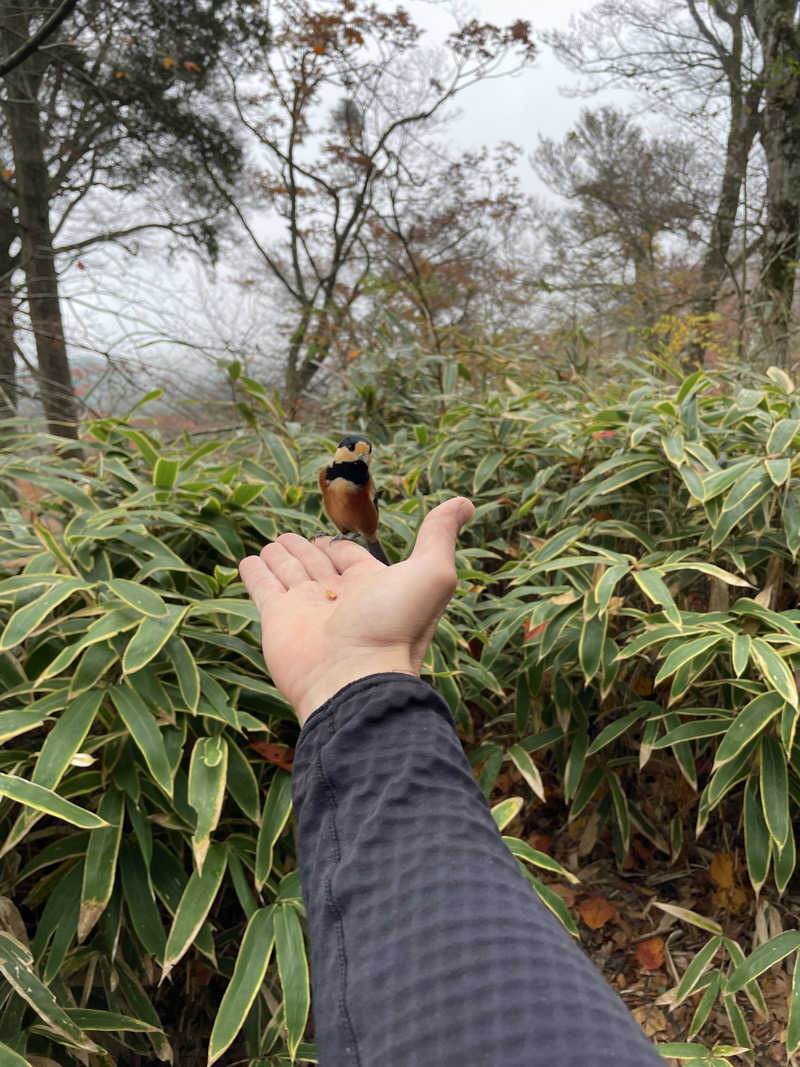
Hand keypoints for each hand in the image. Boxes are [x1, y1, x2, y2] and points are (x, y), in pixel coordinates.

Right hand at [238, 497, 473, 724]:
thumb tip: (465, 504)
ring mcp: (306, 610)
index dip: (342, 547)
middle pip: (318, 565)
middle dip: (306, 549)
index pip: (352, 558)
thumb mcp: (431, 574)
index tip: (331, 538)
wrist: (355, 679)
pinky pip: (263, 588)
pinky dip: (256, 573)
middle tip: (289, 536)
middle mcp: (338, 598)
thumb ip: (439, 535)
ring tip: (271, 544)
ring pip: (290, 573)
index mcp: (372, 587)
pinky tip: (249, 561)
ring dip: (281, 556)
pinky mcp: (277, 620)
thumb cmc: (396, 627)